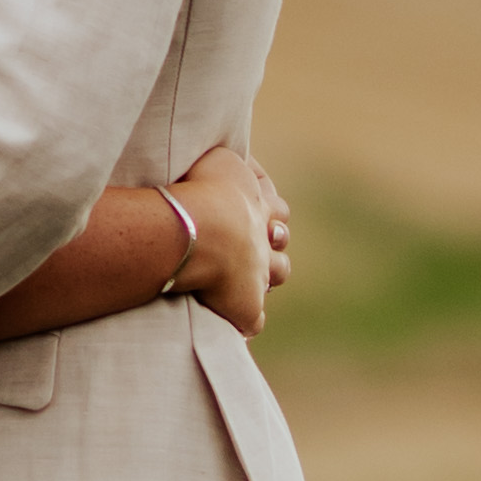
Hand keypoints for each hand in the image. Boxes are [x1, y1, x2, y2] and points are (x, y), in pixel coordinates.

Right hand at [174, 139, 288, 338]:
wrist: (204, 230)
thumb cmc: (201, 189)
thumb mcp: (213, 160)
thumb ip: (220, 160)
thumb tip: (227, 154)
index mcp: (257, 204)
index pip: (272, 202)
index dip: (267, 205)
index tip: (257, 206)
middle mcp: (262, 239)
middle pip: (280, 238)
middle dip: (272, 240)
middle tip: (255, 243)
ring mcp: (257, 274)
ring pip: (277, 273)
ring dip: (265, 275)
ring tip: (248, 278)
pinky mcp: (246, 308)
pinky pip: (252, 321)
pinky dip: (246, 323)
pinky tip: (237, 326)